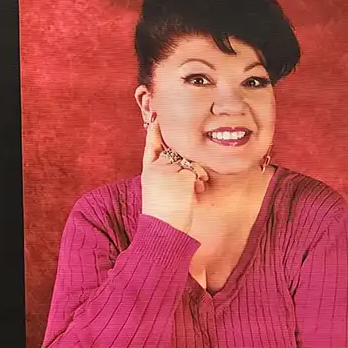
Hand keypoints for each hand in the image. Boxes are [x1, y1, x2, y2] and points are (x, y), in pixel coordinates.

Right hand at [139, 115, 207, 232]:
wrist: (163, 229)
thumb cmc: (163, 215)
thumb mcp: (158, 190)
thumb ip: (165, 172)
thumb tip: (185, 163)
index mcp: (148, 171)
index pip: (152, 146)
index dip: (154, 132)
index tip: (156, 118)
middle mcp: (157, 166)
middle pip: (178, 153)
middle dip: (188, 166)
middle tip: (191, 184)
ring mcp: (169, 168)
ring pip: (189, 161)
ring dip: (196, 174)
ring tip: (192, 190)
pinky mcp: (182, 174)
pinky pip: (197, 171)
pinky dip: (199, 181)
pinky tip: (195, 191)